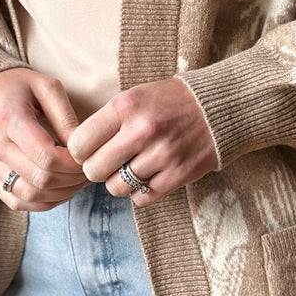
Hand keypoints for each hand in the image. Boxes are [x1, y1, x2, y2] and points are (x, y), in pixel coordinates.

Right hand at [0, 68, 85, 211]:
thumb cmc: (17, 85)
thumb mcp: (47, 87)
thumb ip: (66, 118)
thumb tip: (81, 150)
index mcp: (8, 119)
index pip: (46, 157)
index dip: (73, 164)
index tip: (87, 157)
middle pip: (39, 179)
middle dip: (71, 180)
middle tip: (88, 171)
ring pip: (28, 196)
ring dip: (59, 194)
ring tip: (76, 181)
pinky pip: (15, 202)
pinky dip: (41, 202)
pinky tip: (58, 190)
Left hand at [67, 78, 217, 206]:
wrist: (218, 107)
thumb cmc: (168, 101)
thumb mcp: (134, 96)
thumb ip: (107, 121)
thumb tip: (77, 152)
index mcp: (125, 106)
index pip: (79, 144)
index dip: (80, 152)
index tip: (89, 150)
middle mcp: (142, 130)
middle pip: (94, 170)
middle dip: (97, 169)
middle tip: (109, 162)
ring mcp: (162, 154)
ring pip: (116, 188)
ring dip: (120, 182)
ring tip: (132, 167)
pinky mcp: (179, 174)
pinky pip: (142, 198)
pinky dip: (141, 192)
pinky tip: (149, 175)